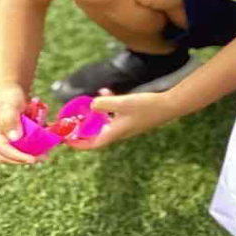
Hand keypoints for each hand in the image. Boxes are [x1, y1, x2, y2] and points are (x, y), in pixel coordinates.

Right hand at [0, 82, 39, 165]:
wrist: (12, 89)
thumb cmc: (9, 95)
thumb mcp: (9, 104)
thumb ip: (10, 119)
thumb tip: (14, 138)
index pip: (1, 148)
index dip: (16, 156)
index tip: (32, 159)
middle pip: (6, 156)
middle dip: (23, 159)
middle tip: (41, 158)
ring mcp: (7, 138)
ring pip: (16, 153)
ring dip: (30, 154)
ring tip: (45, 154)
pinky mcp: (16, 137)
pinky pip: (25, 146)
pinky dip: (35, 146)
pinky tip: (48, 143)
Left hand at [65, 88, 179, 150]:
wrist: (169, 106)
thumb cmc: (147, 106)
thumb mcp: (122, 103)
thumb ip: (104, 104)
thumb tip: (92, 104)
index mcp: (115, 133)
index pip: (91, 144)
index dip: (77, 143)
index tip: (65, 139)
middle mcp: (119, 132)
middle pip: (95, 134)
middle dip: (82, 127)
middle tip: (71, 119)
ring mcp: (126, 125)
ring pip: (104, 122)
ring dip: (95, 115)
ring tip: (87, 103)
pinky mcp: (132, 117)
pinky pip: (114, 114)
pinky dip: (108, 106)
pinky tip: (106, 92)